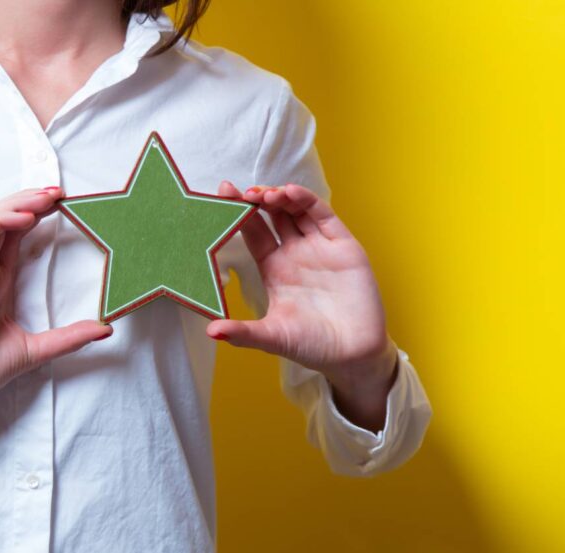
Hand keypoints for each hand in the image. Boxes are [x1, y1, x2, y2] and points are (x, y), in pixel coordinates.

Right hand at [0, 187, 110, 450]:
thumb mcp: (38, 349)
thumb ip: (70, 337)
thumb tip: (106, 329)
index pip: (16, 233)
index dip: (37, 213)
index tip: (64, 204)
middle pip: (4, 218)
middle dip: (30, 200)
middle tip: (59, 191)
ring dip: (17, 202)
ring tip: (45, 196)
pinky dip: (0, 220)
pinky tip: (24, 217)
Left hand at [208, 182, 397, 429]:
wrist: (353, 356)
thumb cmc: (312, 345)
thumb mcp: (272, 337)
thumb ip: (242, 333)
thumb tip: (210, 332)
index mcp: (274, 267)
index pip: (252, 231)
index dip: (237, 213)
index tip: (221, 194)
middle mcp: (294, 252)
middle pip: (272, 215)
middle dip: (256, 200)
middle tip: (240, 192)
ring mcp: (318, 247)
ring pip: (296, 210)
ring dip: (279, 196)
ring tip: (264, 194)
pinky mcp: (343, 246)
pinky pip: (323, 216)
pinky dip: (306, 201)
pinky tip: (290, 193)